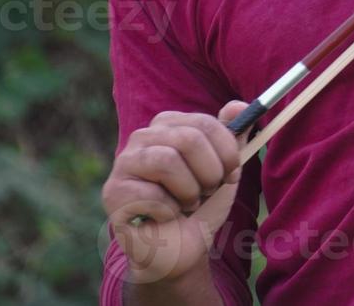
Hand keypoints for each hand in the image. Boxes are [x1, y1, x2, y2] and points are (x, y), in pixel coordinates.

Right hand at [101, 100, 249, 286]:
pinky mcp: (113, 192)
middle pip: (189, 139)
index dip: (227, 153)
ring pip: (168, 161)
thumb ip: (234, 137)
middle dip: (209, 174)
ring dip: (189, 191)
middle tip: (206, 192)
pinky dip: (169, 212)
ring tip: (187, 203)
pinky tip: (165, 217)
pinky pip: (152, 194)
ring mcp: (124, 163)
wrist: (181, 248)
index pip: (205, 123)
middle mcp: (143, 136)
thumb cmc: (201, 204)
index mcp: (168, 124)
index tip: (231, 174)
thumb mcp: (225, 168)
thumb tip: (240, 105)